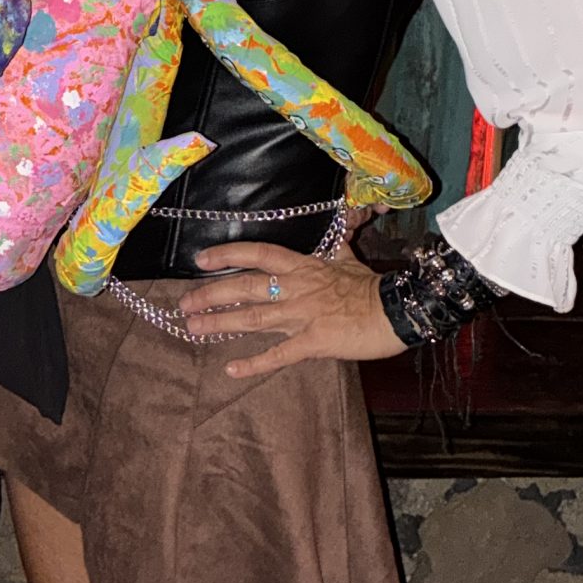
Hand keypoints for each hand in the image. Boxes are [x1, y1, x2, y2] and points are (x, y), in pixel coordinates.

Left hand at [179, 241, 405, 378]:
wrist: (398, 310)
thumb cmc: (373, 285)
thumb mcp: (350, 256)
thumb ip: (339, 238)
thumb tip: (347, 213)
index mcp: (304, 266)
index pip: (259, 254)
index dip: (228, 255)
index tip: (201, 260)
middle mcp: (296, 288)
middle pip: (246, 287)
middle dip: (212, 295)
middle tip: (184, 304)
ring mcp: (303, 316)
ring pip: (254, 318)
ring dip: (221, 323)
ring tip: (194, 329)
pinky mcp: (313, 342)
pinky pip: (278, 354)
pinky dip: (254, 363)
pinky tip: (231, 369)